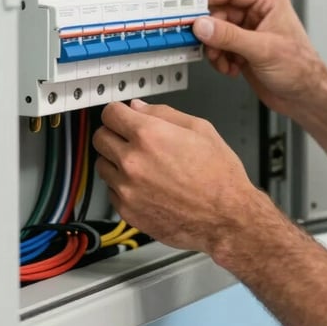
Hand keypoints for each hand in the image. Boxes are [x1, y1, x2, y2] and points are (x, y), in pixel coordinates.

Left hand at [93, 99, 260, 254]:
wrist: (226, 217)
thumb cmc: (219, 175)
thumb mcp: (200, 129)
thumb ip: (164, 113)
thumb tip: (139, 108)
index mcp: (149, 135)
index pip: (110, 113)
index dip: (118, 111)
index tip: (122, 115)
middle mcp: (132, 161)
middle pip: (100, 137)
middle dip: (114, 133)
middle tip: (130, 137)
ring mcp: (127, 189)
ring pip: (102, 164)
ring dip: (116, 160)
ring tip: (142, 163)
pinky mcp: (127, 211)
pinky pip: (111, 190)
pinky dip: (123, 185)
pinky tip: (146, 184)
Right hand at [193, 0, 326, 120]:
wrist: (305, 97)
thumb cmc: (301, 69)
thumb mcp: (262, 49)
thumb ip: (230, 36)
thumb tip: (204, 25)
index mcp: (268, 2)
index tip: (189, 6)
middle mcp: (258, 15)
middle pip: (219, 13)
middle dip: (210, 31)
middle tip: (202, 41)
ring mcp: (249, 33)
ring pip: (216, 32)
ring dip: (214, 48)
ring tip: (222, 60)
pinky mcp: (242, 50)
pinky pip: (219, 48)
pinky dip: (219, 59)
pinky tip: (230, 68)